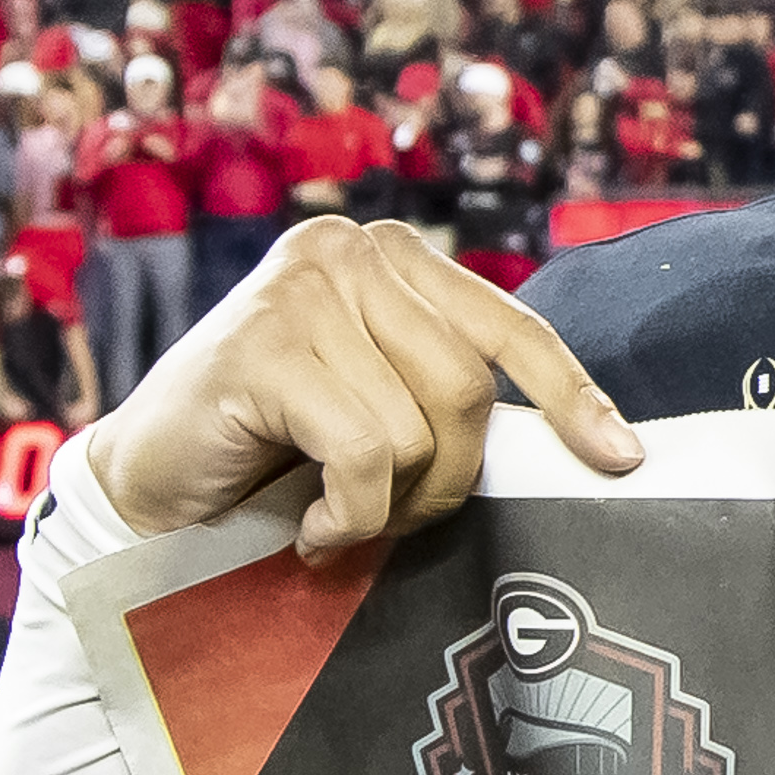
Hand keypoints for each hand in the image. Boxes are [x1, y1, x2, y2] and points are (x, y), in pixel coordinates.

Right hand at [84, 213, 639, 560]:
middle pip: (469, 388)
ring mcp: (300, 290)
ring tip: (337, 512)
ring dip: (389, 503)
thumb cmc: (275, 453)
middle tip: (386, 513)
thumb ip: (448, 391)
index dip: (570, 395)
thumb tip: (588, 439)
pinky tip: (310, 524)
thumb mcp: (380, 403)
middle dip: (445, 477)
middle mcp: (349, 251)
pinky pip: (365, 455)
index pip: (511, 325)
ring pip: (419, 428)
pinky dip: (348, 514)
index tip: (621, 458)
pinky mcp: (261, 346)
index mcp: (394, 257)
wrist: (153, 486)